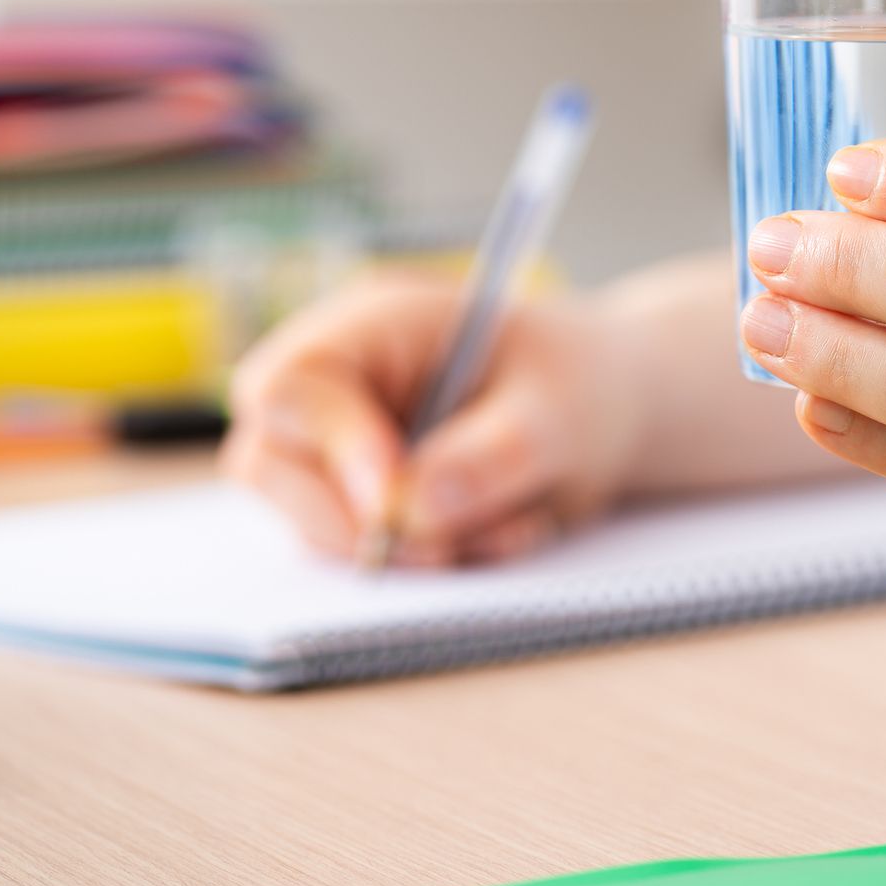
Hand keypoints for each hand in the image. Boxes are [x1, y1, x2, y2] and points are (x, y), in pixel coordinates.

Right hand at [222, 275, 644, 565]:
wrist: (613, 410)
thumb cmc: (582, 384)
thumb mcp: (559, 414)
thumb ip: (488, 458)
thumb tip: (405, 510)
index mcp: (376, 325)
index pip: (295, 384)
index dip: (331, 446)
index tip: (392, 499)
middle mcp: (340, 383)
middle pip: (271, 462)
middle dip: (350, 522)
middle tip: (443, 551)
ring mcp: (342, 444)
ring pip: (314, 521)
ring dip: (402, 549)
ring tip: (508, 530)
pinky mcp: (362, 499)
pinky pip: (363, 551)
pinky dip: (430, 560)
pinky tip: (507, 533)